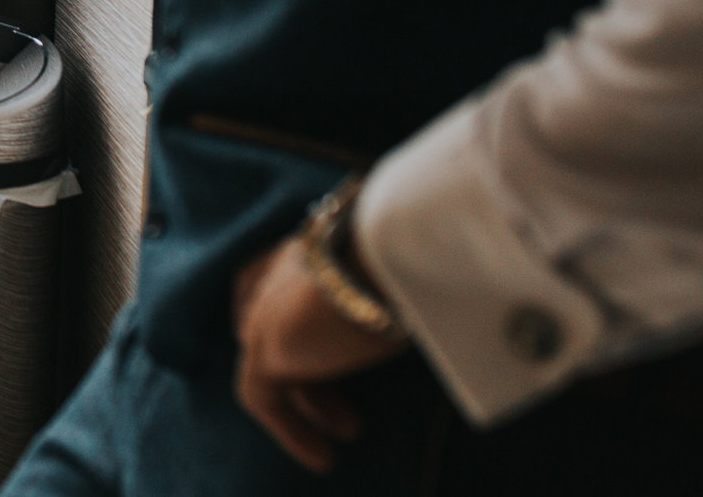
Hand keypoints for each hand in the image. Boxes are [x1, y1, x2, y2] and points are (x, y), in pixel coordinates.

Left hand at [232, 238, 408, 471]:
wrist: (392, 254)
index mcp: (313, 245)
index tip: (327, 366)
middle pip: (272, 328)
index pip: (275, 282)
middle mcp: (281, 271)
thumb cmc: (418, 258)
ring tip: (345, 434)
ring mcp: (265, 309)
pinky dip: (288, 428)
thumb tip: (440, 311)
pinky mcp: (263, 347)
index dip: (292, 322)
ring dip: (306, 406)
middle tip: (348, 418)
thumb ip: (401, 292)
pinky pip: (262, 396)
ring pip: (271, 366)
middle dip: (308, 377)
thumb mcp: (409, 274)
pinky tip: (320, 456)